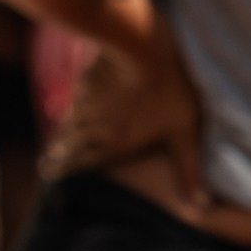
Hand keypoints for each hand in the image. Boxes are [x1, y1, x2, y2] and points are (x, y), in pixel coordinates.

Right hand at [42, 9, 205, 206]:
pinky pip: (72, 96)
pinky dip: (70, 104)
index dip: (67, 169)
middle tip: (48, 166)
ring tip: (55, 145)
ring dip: (62, 135)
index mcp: (114, 145)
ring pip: (67, 124)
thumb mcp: (185, 131)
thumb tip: (202, 206)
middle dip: (58, 158)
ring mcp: (85, 103)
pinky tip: (71, 102)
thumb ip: (188, 169)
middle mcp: (93, 129)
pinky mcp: (85, 78)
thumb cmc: (168, 89)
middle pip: (68, 148)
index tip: (52, 173)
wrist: (139, 45)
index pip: (82, 164)